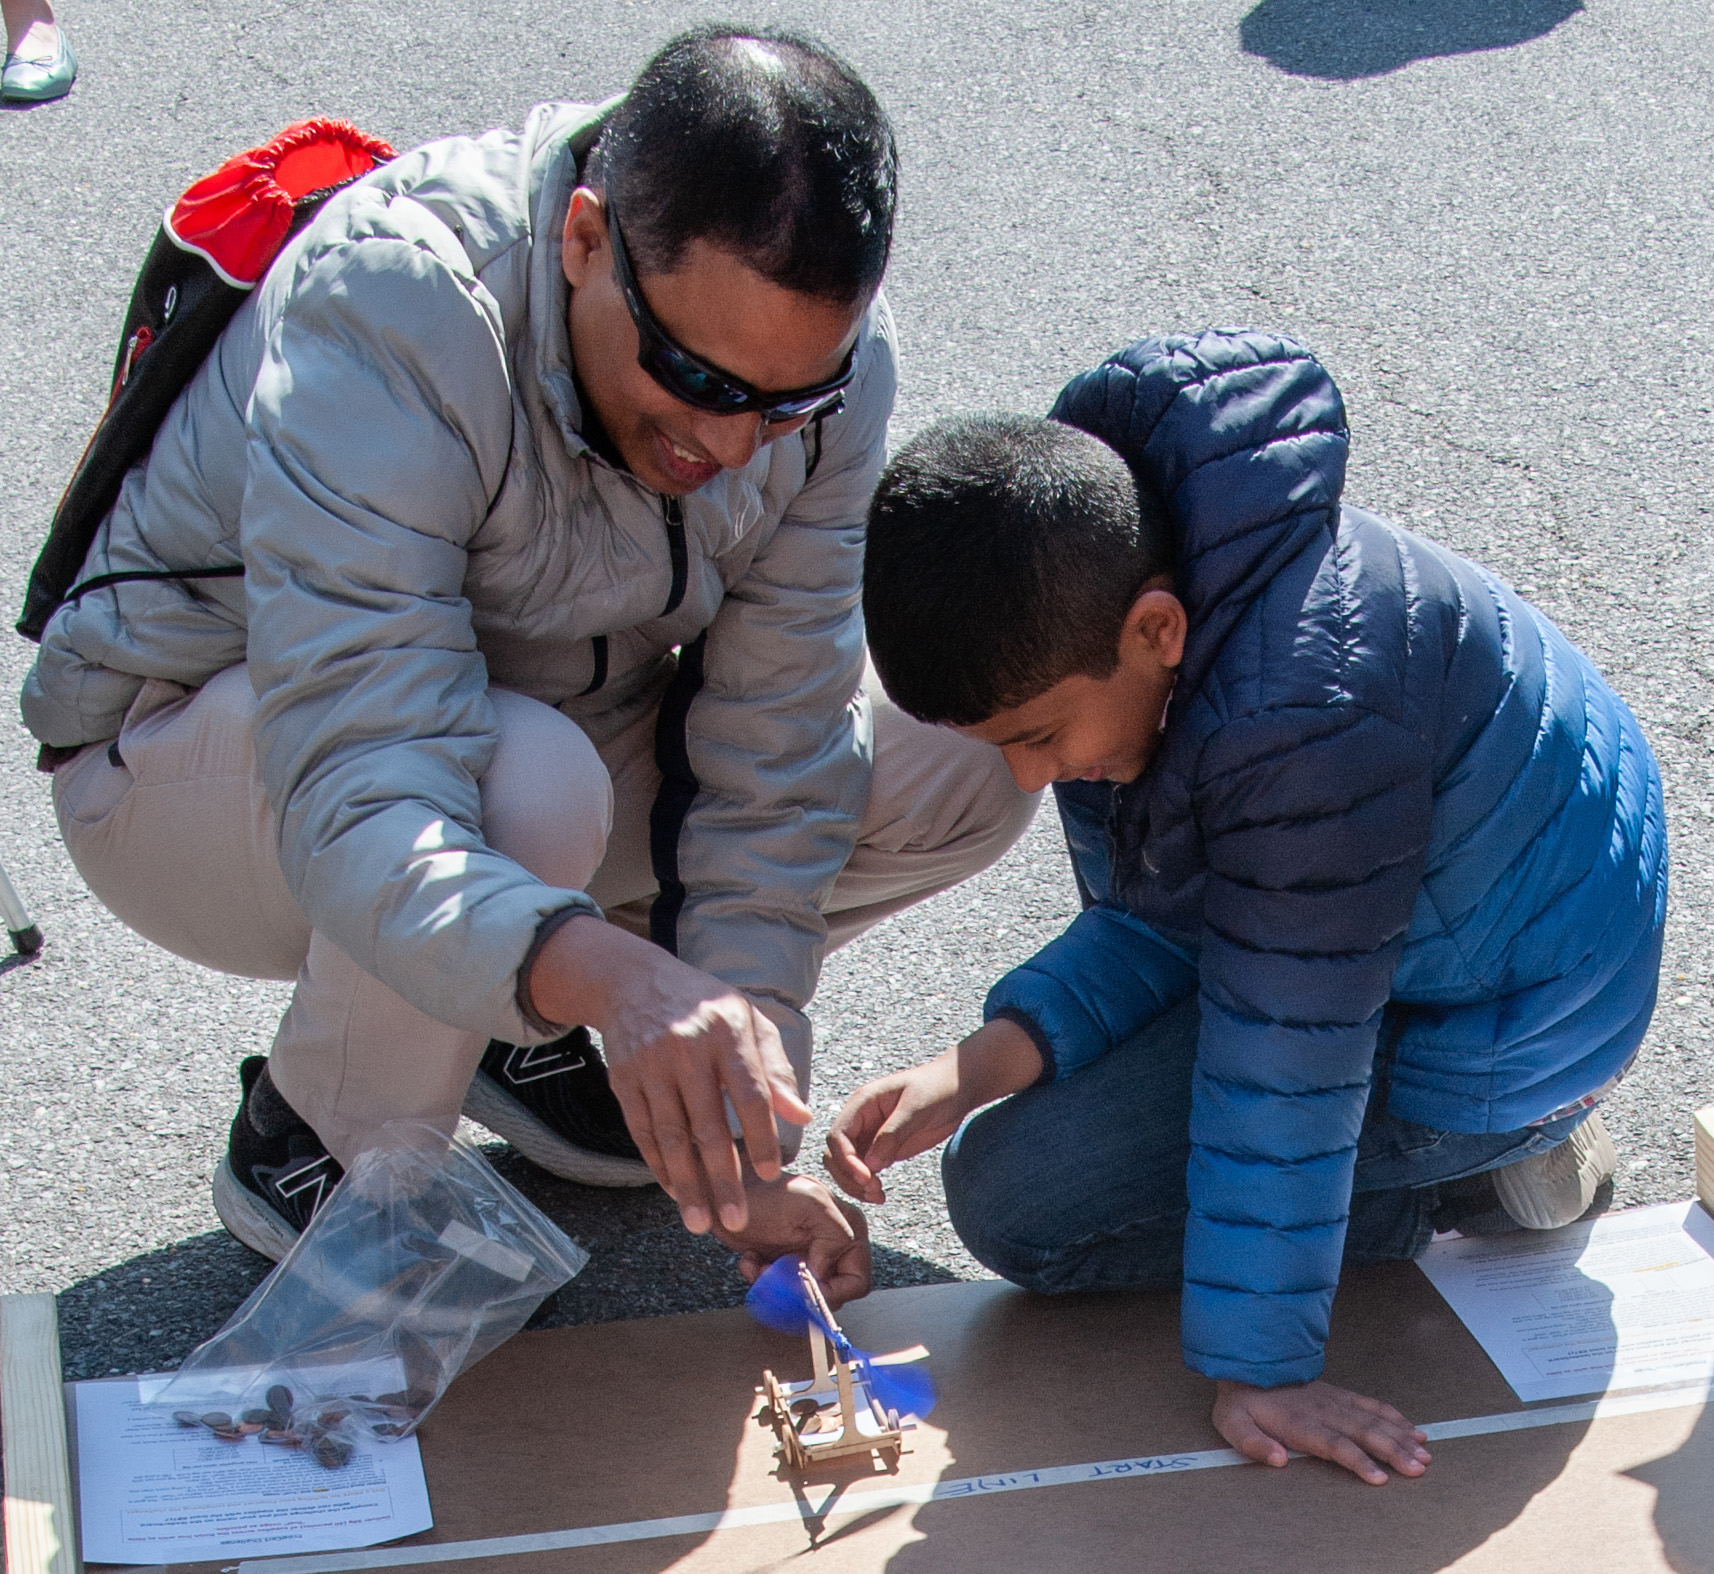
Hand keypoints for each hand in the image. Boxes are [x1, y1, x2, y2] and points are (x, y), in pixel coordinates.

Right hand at [526, 917, 811, 1235]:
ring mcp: (651, 1064)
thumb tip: (801, 1116)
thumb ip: (776, 1068)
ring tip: (701, 1221)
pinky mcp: (624, 1078)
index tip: (772, 1174)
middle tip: (736, 1220)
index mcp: (728, 1031)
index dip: (762, 1135)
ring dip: (687, 1184)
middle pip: (707, 1124)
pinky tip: (674, 1191)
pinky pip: (642, 1131)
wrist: (634, 981)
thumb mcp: (749, 1021)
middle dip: (722, 1178)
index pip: (750, 1092)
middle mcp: (688, 1047)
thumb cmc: (707, 1006)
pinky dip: (658, 1165)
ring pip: (671, 1136)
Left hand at [717, 1172, 872, 1307]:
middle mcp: (832, 1246)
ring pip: (803, 1296)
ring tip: (760, 1266)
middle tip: (776, 1274)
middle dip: (801, 1290)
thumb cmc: (766, 1190)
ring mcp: (807, 1256)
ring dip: (779, 1288)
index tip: (806, 1287)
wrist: (724, 1191)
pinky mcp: (783, 1264)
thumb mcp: (809, 1204)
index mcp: (849, 1229)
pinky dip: (763, 1282)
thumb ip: (834, 1235)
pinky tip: (751, 1261)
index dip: (834, 1292)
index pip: (857, 1281)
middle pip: (831, 1293)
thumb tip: (823, 1272)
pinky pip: (780, 1292)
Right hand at [825, 1018, 1043, 1203]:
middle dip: (848, 1176)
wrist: (959, 1087)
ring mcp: (870, 1136)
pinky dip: (867, 1185)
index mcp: (862, 1103)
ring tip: (877, 1195)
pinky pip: (864, 1171)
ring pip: (846, 1166)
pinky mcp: (882, 1150)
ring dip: (855, 1184)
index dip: (846, 1159)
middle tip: (873, 1189)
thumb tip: (871, 1164)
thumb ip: (892, 1134)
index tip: (866, 1177)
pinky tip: (881, 1194)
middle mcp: (861, 1120)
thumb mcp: (915, 1107)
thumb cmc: (937, 1087)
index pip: (837, 1135)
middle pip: (835, 1154)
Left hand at [1212, 1378, 1430, 1485]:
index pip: (1335, 1444)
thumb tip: (1277, 1459)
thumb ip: (1253, 1443)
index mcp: (1301, 1424)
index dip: (1358, 1461)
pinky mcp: (1338, 1394)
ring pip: (1373, 1420)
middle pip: (1364, 1433)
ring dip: (1400, 1437)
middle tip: (1419, 1469)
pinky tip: (1412, 1429)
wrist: (1246, 1363)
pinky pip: (1370, 1404)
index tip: (1380, 1478)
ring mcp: (1334, 1401)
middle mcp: (1324, 1412)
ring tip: (1425, 1454)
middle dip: (1393, 1451)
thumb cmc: (1241, 1402)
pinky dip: (1393, 1416)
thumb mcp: (1233, 1424)